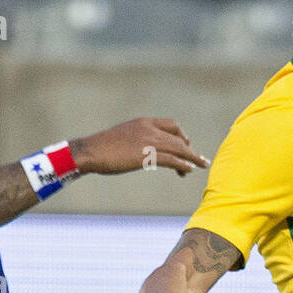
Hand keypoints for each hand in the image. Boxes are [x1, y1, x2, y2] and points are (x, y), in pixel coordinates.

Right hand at [72, 118, 208, 176]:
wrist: (90, 151)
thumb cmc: (100, 148)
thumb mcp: (121, 140)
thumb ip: (134, 142)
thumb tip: (137, 152)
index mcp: (143, 122)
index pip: (171, 125)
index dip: (182, 136)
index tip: (186, 145)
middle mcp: (149, 129)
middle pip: (178, 137)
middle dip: (189, 149)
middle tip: (198, 160)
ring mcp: (149, 141)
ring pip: (178, 148)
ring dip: (192, 158)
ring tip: (201, 165)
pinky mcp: (147, 155)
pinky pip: (172, 159)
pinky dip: (183, 164)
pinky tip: (189, 170)